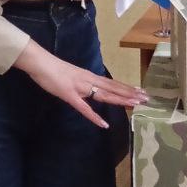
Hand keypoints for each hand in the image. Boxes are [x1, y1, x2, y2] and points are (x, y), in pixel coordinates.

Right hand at [14, 40, 148, 126]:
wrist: (40, 62)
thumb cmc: (54, 69)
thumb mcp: (73, 76)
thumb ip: (83, 83)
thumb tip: (90, 90)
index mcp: (90, 77)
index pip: (112, 83)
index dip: (127, 88)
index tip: (140, 91)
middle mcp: (89, 81)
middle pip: (113, 88)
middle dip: (130, 94)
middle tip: (146, 99)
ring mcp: (81, 88)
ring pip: (104, 95)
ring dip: (120, 100)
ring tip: (134, 105)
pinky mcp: (70, 95)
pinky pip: (84, 108)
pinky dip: (94, 117)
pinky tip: (103, 124)